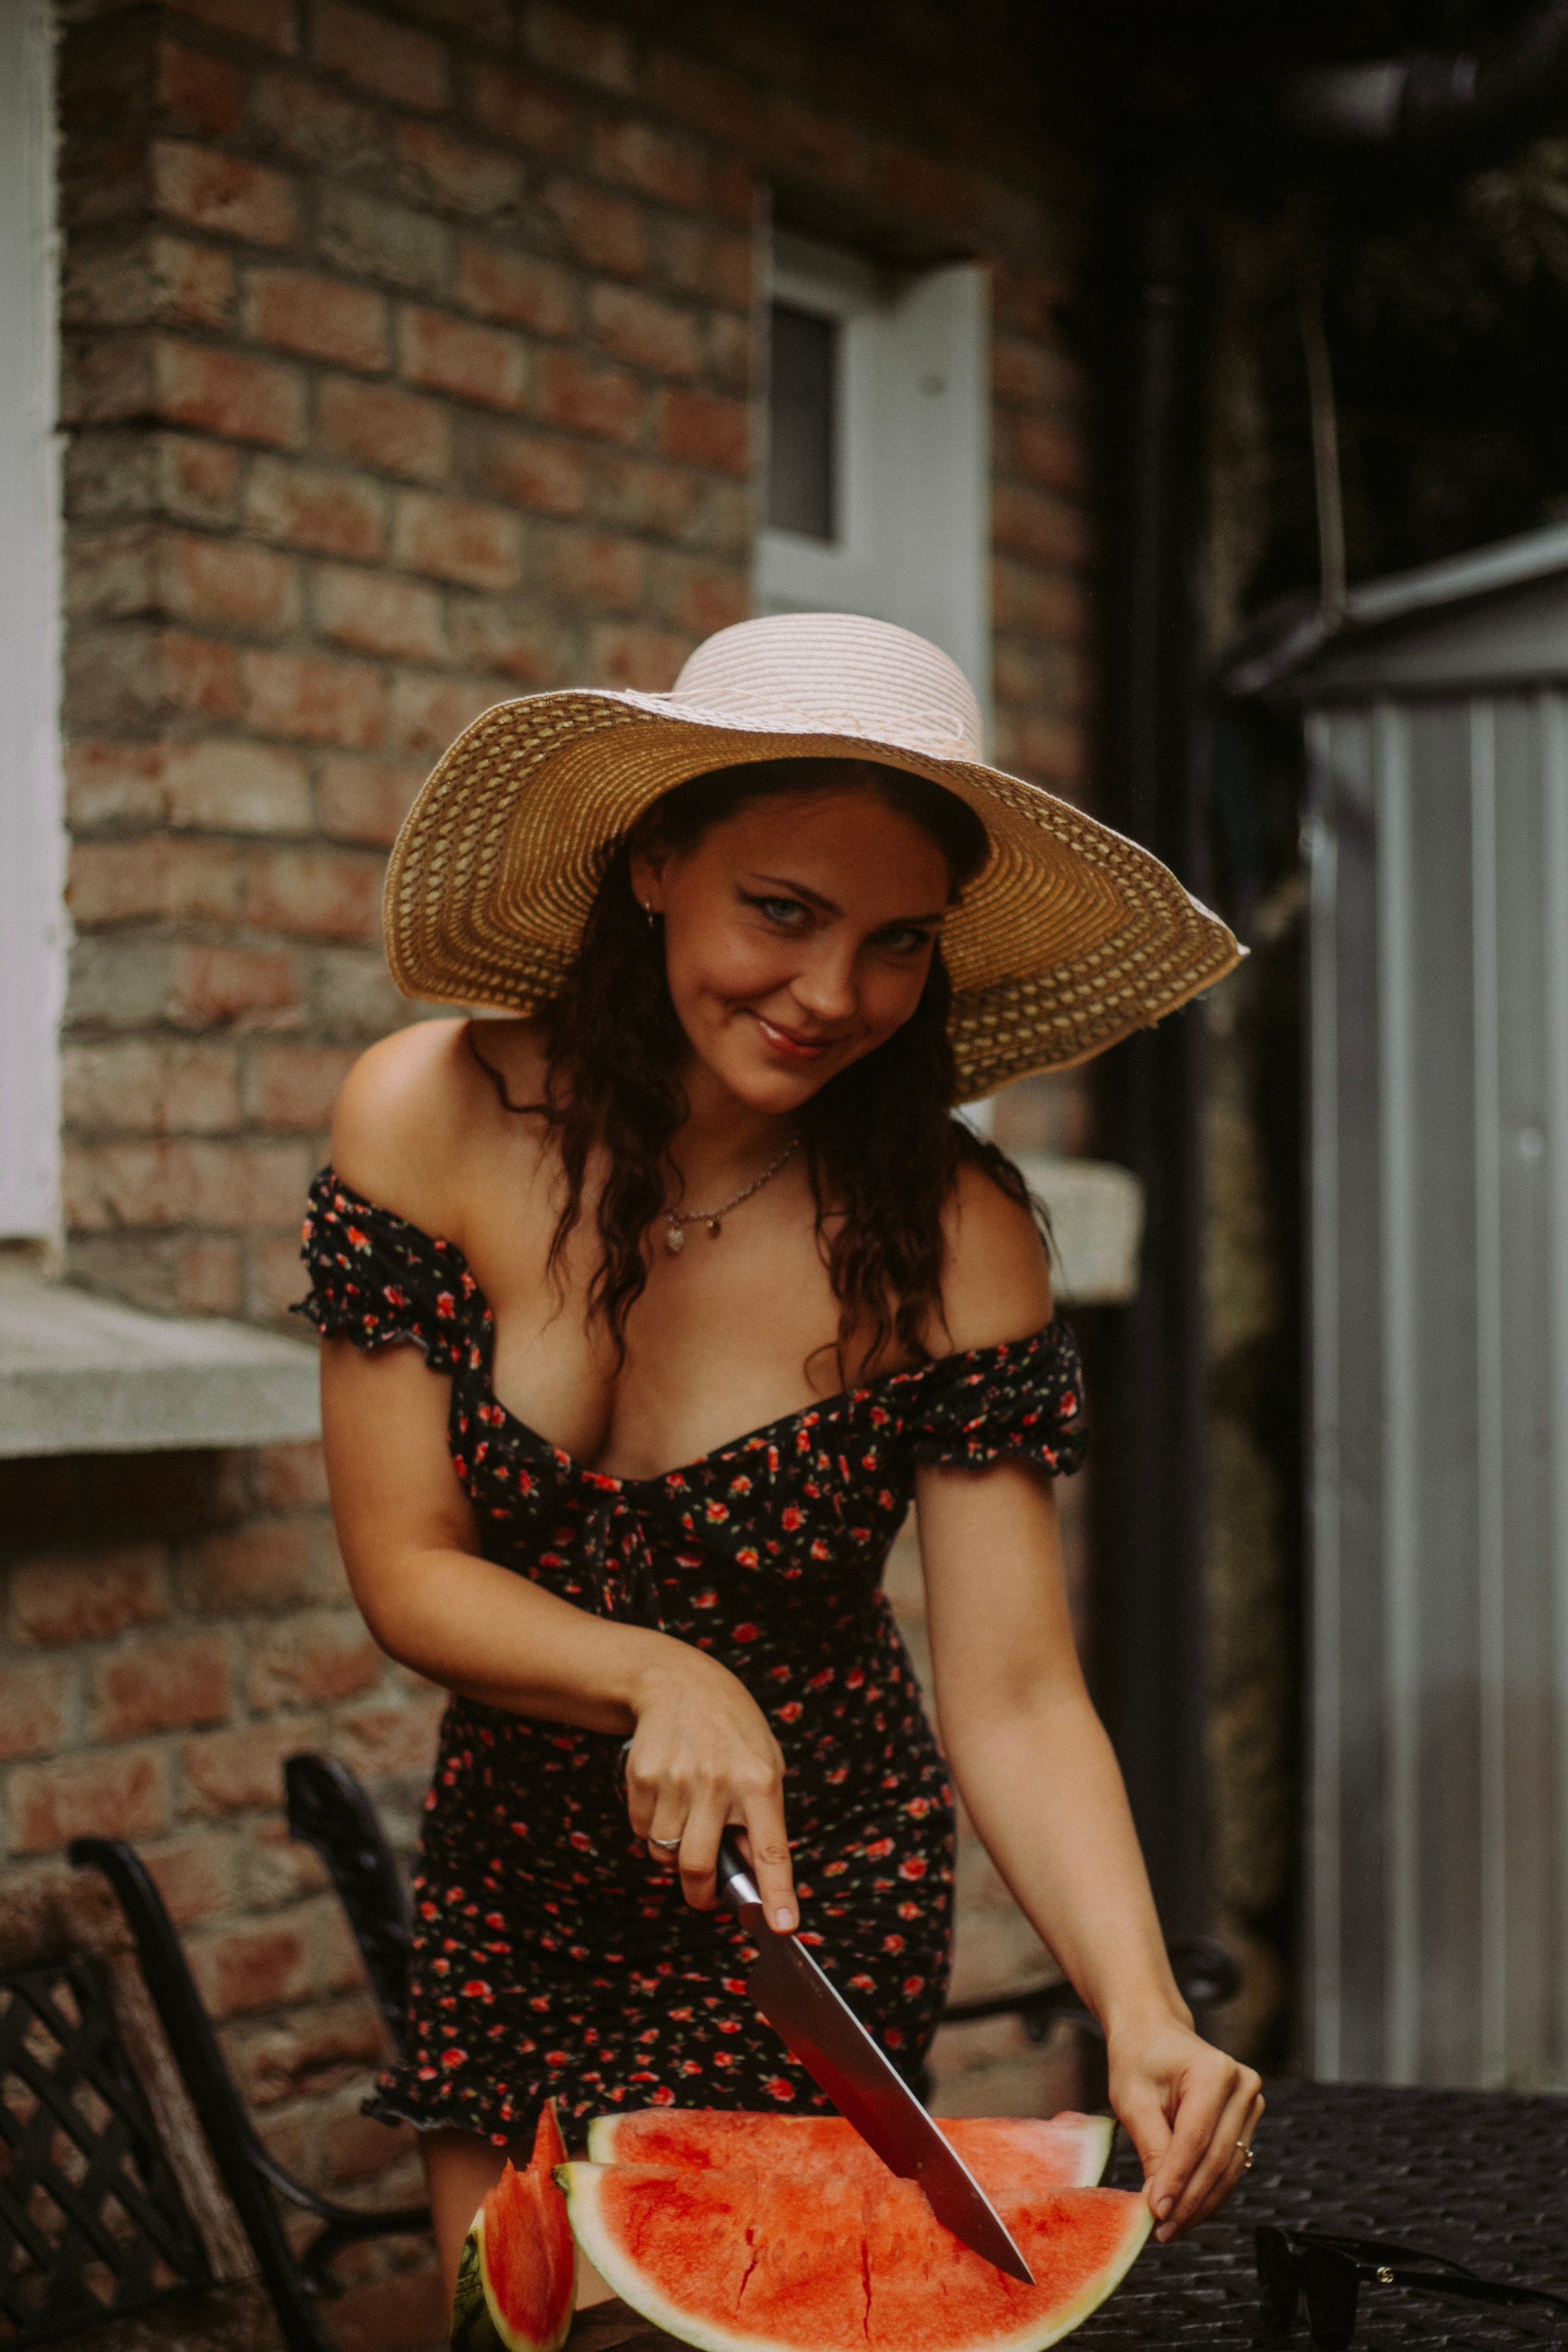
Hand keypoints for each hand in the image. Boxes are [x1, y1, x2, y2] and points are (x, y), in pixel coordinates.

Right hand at [622, 1642, 797, 1930]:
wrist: (680, 1683)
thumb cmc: (732, 1732)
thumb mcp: (765, 1764)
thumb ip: (761, 1818)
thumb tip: (750, 1878)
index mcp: (759, 1781)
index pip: (771, 1849)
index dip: (777, 1893)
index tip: (782, 1926)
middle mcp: (718, 1782)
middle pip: (698, 1865)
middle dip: (699, 1893)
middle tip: (705, 1895)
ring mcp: (676, 1778)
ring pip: (664, 1852)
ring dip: (673, 1850)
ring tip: (687, 1813)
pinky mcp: (642, 1775)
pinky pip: (641, 1829)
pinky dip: (652, 1826)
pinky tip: (666, 1793)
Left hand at [1107, 2016, 1262, 2241]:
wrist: (1153, 2034)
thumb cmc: (1139, 2060)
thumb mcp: (1133, 2100)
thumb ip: (1152, 2149)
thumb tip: (1160, 2203)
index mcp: (1213, 2070)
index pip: (1196, 2139)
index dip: (1177, 2181)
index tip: (1156, 2215)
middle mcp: (1242, 2085)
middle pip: (1216, 2159)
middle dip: (1189, 2201)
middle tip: (1162, 2231)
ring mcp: (1251, 2103)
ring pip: (1227, 2170)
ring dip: (1200, 2204)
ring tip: (1171, 2228)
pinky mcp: (1248, 2121)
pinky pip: (1229, 2165)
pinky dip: (1208, 2191)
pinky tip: (1185, 2210)